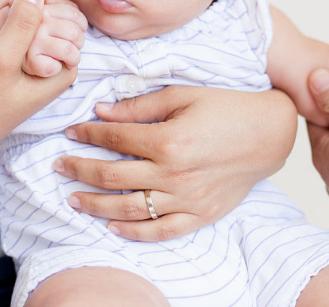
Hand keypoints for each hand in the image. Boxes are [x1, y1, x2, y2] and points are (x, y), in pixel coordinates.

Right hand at [0, 0, 87, 77]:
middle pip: (48, 13)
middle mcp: (57, 63)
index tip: (1, 11)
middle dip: (15, 6)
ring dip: (1, 11)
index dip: (34, 6)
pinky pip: (16, 28)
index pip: (65, 15)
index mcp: (65, 66)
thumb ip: (21, 24)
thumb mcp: (0, 58)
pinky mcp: (22, 59)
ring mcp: (40, 61)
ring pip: (29, 17)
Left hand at [54, 87, 296, 240]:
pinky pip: (161, 231)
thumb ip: (140, 106)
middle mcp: (175, 174)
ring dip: (96, 205)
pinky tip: (112, 226)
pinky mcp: (201, 214)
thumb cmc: (227, 108)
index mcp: (169, 140)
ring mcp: (187, 199)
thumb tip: (102, 112)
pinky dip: (134, 232)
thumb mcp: (182, 95)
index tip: (71, 131)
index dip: (88, 134)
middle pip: (113, 177)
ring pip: (130, 209)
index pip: (115, 139)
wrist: (268, 134)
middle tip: (59, 166)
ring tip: (73, 199)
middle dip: (80, 170)